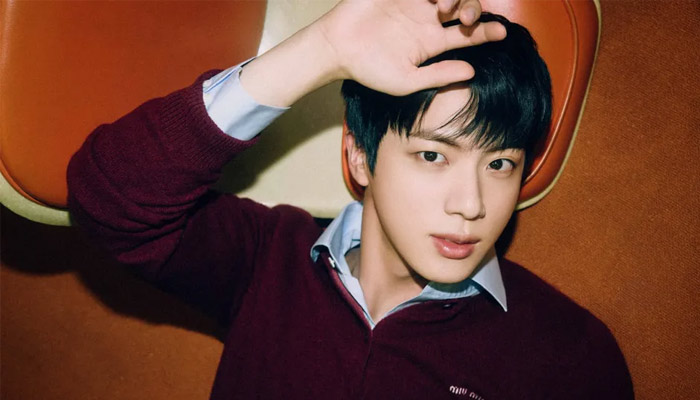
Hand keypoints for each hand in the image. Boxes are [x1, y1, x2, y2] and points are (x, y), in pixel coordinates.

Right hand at [240, 0, 504, 106]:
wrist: (337, 49)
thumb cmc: (369, 69)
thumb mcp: (407, 81)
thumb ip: (438, 75)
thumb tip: (471, 72)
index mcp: (432, 43)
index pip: (467, 35)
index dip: (486, 33)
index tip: (501, 33)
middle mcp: (428, 20)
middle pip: (464, 8)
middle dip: (474, 9)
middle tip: (469, 17)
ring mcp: (415, 3)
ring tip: (443, 8)